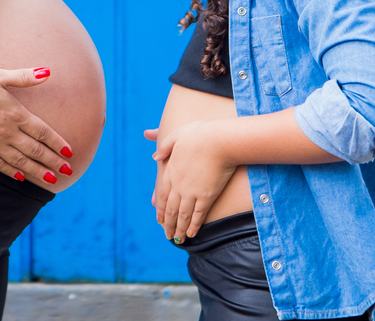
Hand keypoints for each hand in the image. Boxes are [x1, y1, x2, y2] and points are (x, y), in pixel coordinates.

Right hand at [0, 67, 72, 184]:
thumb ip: (24, 76)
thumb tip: (48, 72)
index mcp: (15, 114)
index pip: (42, 132)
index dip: (57, 143)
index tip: (69, 152)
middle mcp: (7, 132)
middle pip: (35, 150)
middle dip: (53, 162)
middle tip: (67, 171)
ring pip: (20, 162)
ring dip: (38, 171)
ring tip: (51, 180)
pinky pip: (0, 166)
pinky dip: (13, 172)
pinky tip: (21, 177)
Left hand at [144, 121, 236, 242]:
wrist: (220, 140)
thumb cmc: (200, 134)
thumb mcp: (177, 135)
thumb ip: (164, 146)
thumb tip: (154, 157)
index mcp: (170, 170)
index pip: (163, 195)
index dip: (161, 209)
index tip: (160, 220)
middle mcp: (178, 184)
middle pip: (171, 209)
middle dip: (169, 224)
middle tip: (168, 235)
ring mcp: (192, 191)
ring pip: (183, 215)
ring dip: (179, 229)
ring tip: (178, 240)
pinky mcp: (206, 196)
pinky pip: (198, 214)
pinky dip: (194, 225)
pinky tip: (192, 233)